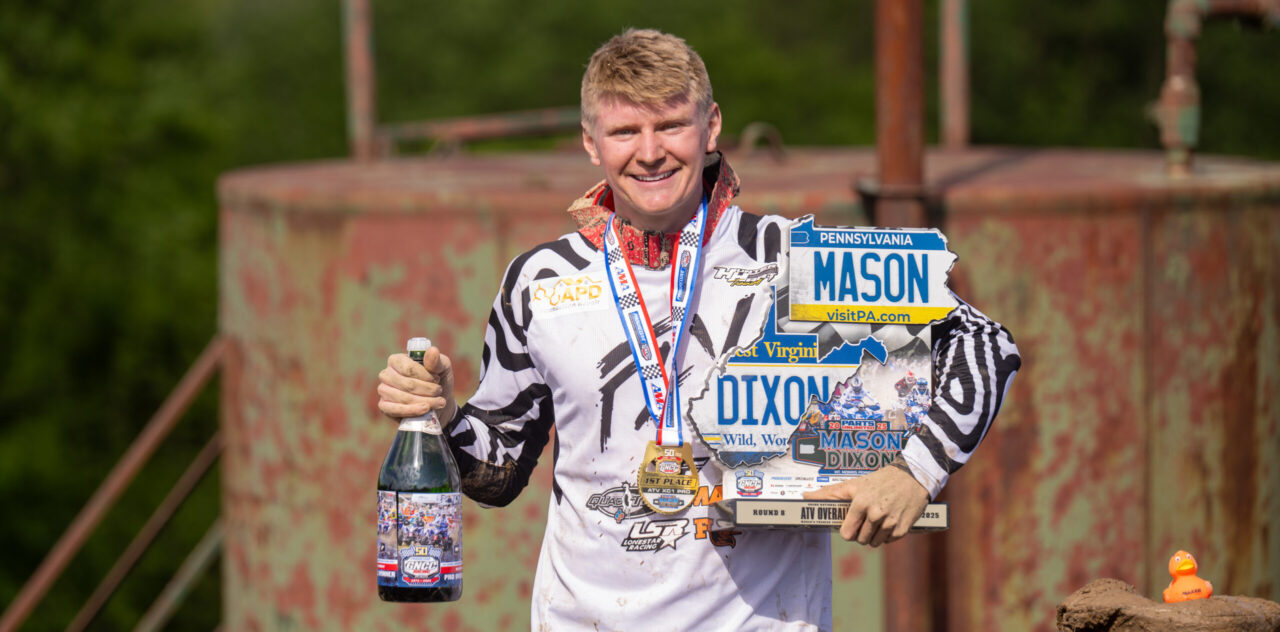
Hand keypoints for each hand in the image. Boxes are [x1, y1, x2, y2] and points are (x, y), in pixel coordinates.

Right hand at [377, 345, 456, 423]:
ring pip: (403, 398)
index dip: (425, 376)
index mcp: (396, 360)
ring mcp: (383, 390)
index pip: (408, 368)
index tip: (438, 380)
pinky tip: (425, 410)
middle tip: (440, 392)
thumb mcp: (442, 368)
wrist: (438, 401)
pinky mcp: (384, 407)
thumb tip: (432, 350)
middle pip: (407, 384)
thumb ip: (436, 361)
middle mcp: (386, 374)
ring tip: (439, 402)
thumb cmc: (438, 381)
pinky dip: (412, 410)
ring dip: (424, 401)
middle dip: (427, 390)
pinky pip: (395, 410)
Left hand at [802, 464, 928, 546]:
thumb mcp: (853, 484)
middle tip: (866, 520)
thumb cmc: (879, 480)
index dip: (847, 530)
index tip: (851, 524)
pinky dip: (887, 535)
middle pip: (860, 540)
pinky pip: (888, 541)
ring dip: (874, 535)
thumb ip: (828, 493)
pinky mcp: (902, 529)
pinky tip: (889, 521)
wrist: (912, 477)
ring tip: (877, 520)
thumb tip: (804, 496)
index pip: (846, 533)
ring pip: (874, 543)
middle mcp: (875, 514)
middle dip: (861, 533)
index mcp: (860, 503)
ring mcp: (890, 522)